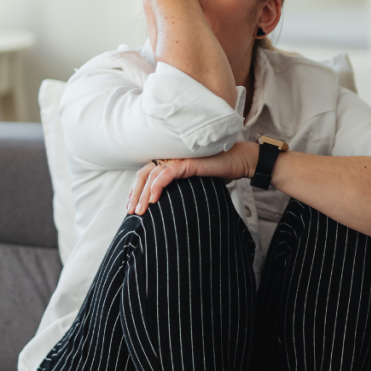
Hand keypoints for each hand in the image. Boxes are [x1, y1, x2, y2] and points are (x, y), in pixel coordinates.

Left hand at [127, 142, 258, 215]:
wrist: (238, 162)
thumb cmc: (219, 172)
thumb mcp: (194, 184)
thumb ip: (180, 189)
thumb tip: (168, 208)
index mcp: (170, 161)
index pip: (146, 174)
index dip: (135, 190)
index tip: (131, 206)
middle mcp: (171, 157)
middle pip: (144, 174)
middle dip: (135, 194)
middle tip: (131, 212)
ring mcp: (178, 158)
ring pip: (152, 175)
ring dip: (143, 194)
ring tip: (140, 211)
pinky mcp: (187, 162)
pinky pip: (167, 173)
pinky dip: (158, 186)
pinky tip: (153, 199)